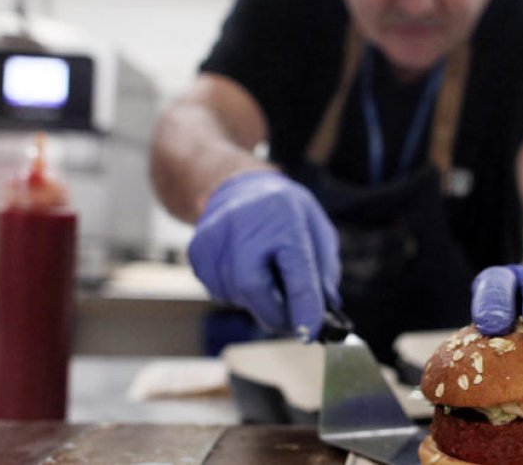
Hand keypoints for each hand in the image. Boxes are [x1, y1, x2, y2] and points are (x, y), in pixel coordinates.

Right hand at [188, 171, 340, 340]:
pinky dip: (236, 291)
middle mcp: (245, 227)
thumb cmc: (284, 212)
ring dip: (257, 300)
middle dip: (276, 314)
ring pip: (237, 296)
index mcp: (284, 220)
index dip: (304, 307)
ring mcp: (216, 240)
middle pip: (254, 289)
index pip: (296, 270)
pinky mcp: (197, 253)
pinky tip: (243, 268)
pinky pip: (219, 292)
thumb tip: (325, 308)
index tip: (309, 334)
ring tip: (264, 273)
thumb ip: (324, 269)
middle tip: (292, 321)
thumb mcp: (317, 229)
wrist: (239, 188)